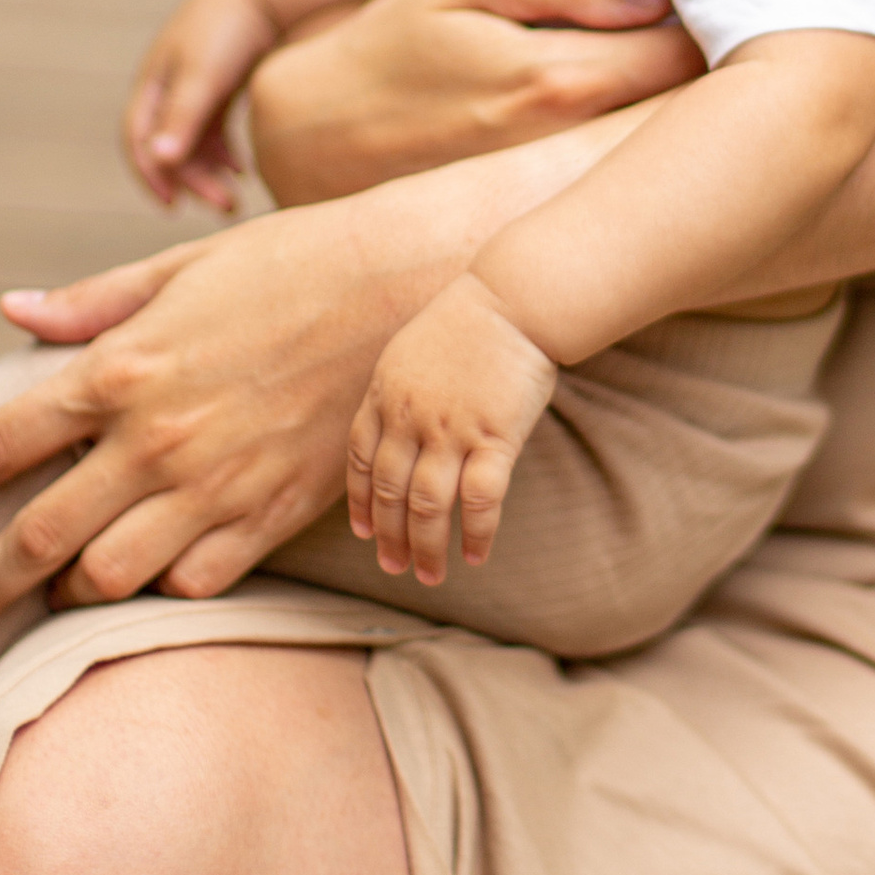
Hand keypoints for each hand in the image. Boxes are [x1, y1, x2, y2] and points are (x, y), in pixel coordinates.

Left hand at [0, 211, 419, 641]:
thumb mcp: (180, 269)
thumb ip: (91, 303)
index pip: (2, 443)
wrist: (408, 289)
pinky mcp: (271, 514)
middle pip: (38, 537)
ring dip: (67, 598)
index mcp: (122, 368)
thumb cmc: (290, 261)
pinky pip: (193, 584)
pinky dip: (158, 592)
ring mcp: (215, 484)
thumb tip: (12, 312)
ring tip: (50, 602)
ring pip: (109, 577)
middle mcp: (156, 437)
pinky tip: (145, 584)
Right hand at [121, 0, 281, 212]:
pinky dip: (225, 154)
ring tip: (236, 197)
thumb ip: (183, 117)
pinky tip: (244, 170)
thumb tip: (159, 161)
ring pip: (194, 144)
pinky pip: (215, 133)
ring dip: (209, 174)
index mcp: (153, 83)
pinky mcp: (222, 89)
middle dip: (192, 182)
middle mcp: (169, 89)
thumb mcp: (204, 74)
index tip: (173, 206)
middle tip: (224, 208)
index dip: (150, 174)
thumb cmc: (228, 28)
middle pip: (169, 148)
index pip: (138, 139)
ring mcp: (195, 90)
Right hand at [247, 0, 702, 206]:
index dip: (716, 17)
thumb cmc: (391, 49)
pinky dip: (647, 165)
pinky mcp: (546, 233)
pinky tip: (641, 139)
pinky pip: (625, 194)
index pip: (685, 53)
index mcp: (559, 83)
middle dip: (717, 76)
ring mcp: (559, 203)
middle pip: (693, 118)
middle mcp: (570, 155)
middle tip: (724, 39)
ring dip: (685, 123)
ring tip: (691, 84)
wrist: (310, 145)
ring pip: (663, 161)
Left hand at [347, 276, 559, 585]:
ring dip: (425, 546)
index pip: (360, 459)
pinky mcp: (494, 437)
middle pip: (389, 491)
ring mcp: (451, 429)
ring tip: (429, 575)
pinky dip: (476, 533)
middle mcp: (410, 417)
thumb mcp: (411, 351)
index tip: (364, 532)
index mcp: (385, 394)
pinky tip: (476, 556)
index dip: (360, 500)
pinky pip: (480, 499)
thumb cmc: (469, 320)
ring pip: (428, 505)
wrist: (514, 299)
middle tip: (393, 567)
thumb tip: (397, 431)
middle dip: (389, 536)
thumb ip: (399, 393)